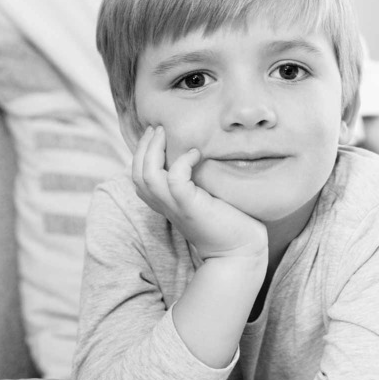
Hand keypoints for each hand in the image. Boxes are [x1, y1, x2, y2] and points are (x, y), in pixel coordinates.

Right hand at [132, 126, 267, 260]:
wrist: (240, 251)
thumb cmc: (230, 222)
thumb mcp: (206, 196)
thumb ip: (197, 180)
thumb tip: (202, 152)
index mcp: (166, 203)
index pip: (139, 178)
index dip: (141, 154)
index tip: (154, 134)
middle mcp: (166, 205)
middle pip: (137, 174)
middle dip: (143, 147)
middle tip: (155, 127)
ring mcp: (177, 207)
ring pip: (147, 176)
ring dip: (153, 150)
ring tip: (164, 132)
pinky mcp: (191, 208)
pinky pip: (175, 181)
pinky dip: (182, 163)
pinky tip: (196, 153)